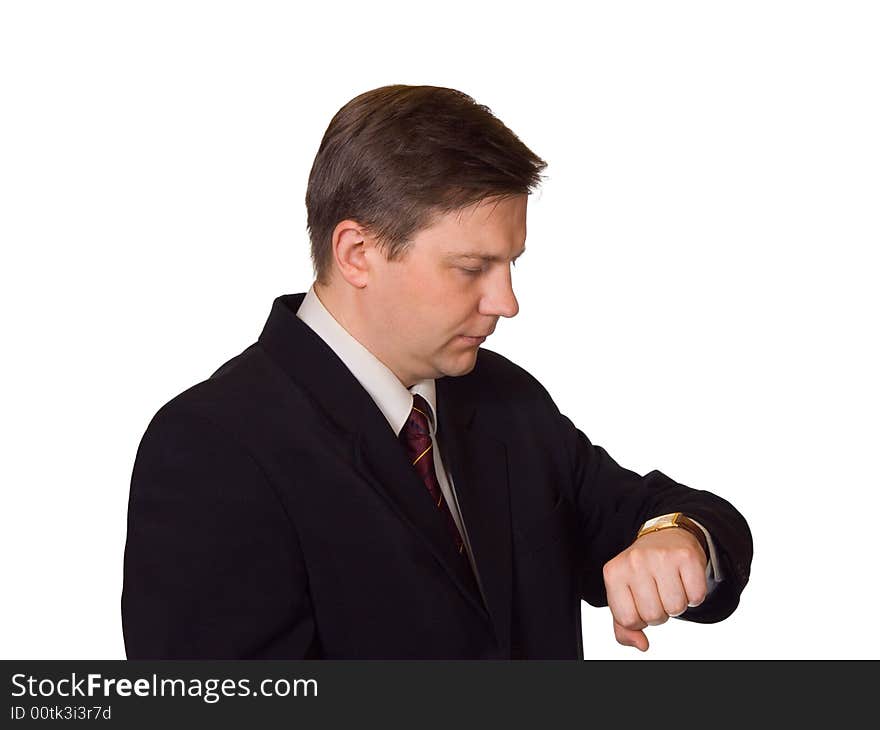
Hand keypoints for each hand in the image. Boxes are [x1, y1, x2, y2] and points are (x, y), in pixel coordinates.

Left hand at [602, 527, 707, 651]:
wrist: (664, 537)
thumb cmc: (642, 572)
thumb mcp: (624, 595)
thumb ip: (624, 627)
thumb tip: (641, 645)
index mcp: (613, 573)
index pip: (627, 620)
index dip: (639, 619)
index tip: (640, 602)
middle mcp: (634, 561)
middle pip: (653, 616)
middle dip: (659, 612)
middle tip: (658, 592)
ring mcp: (660, 557)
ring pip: (676, 608)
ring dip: (676, 604)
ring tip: (670, 585)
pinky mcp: (686, 556)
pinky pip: (697, 597)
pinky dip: (694, 596)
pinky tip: (683, 579)